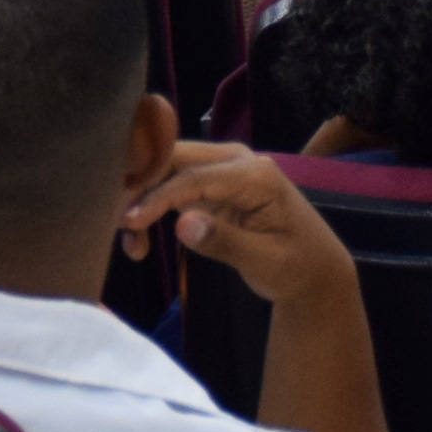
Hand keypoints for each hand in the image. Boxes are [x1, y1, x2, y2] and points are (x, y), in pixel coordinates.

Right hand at [117, 138, 361, 310]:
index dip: (157, 197)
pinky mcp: (212, 185)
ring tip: (132, 246)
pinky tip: (142, 243)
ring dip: (142, 201)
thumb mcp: (266, 262)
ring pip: (166, 172)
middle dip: (139, 189)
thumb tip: (182, 224)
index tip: (130, 223)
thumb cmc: (297, 266)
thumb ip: (225, 242)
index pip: (193, 177)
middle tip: (117, 224)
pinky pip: (172, 187)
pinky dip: (153, 209)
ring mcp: (221, 170)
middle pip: (173, 160)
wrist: (314, 270)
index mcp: (254, 174)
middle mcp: (235, 161)